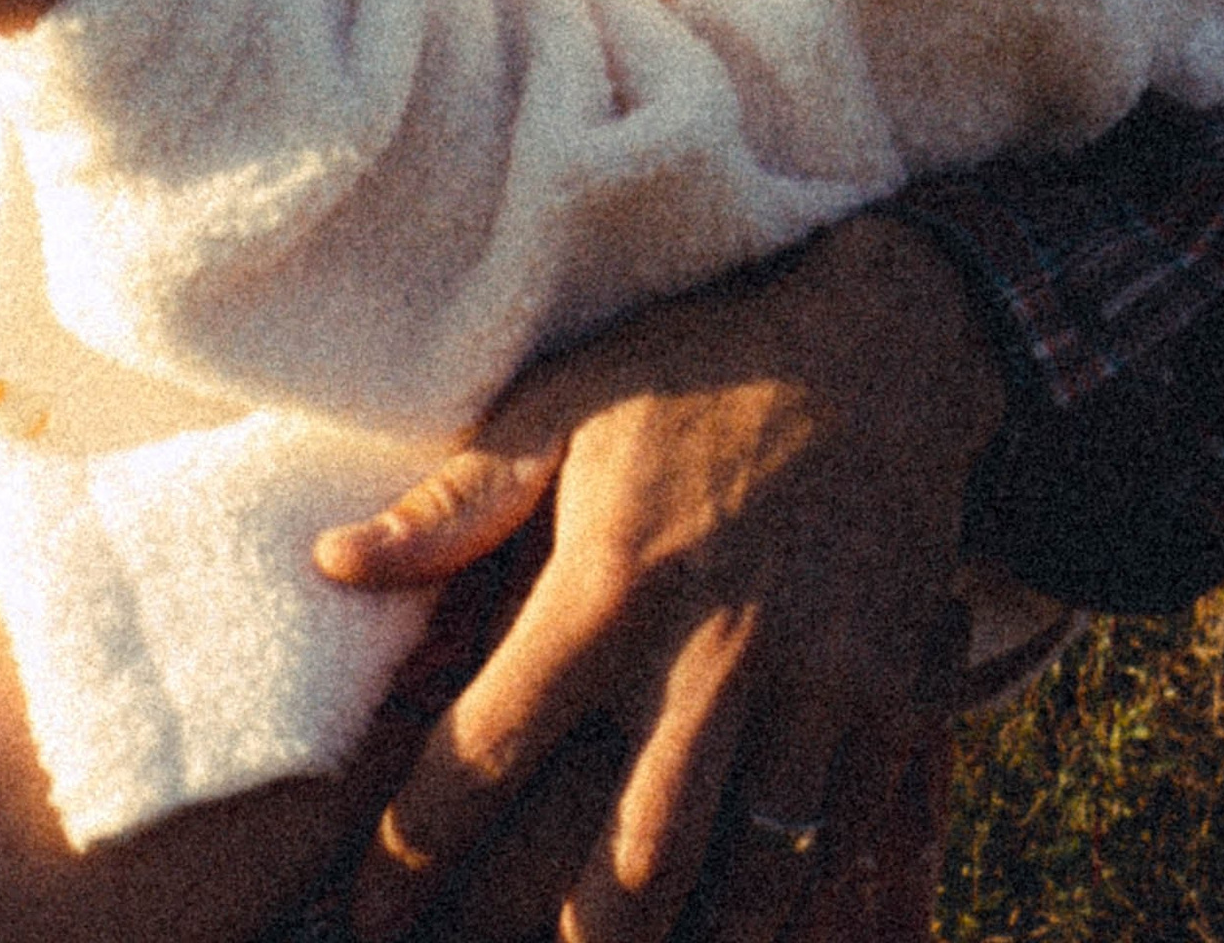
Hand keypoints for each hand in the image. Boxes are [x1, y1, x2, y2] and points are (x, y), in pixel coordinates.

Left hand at [316, 215, 999, 942]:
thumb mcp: (567, 404)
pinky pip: (833, 844)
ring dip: (675, 939)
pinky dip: (780, 906)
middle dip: (557, 942)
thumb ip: (454, 503)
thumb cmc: (701, 370)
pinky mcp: (891, 699)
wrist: (887, 341)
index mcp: (610, 583)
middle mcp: (711, 654)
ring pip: (742, 880)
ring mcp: (814, 687)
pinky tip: (729, 928)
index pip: (488, 752)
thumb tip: (331, 563)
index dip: (414, 851)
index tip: (373, 909)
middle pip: (626, 867)